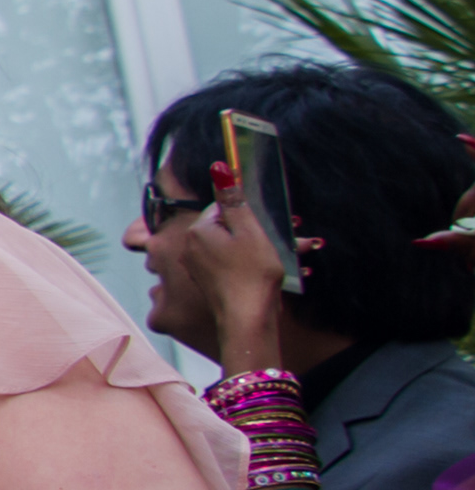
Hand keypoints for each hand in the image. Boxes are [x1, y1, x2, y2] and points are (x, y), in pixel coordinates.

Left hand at [197, 163, 318, 373]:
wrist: (248, 320)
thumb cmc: (251, 276)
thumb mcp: (250, 231)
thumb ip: (235, 200)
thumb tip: (219, 169)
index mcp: (198, 231)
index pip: (223, 207)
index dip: (250, 213)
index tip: (270, 222)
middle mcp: (192, 248)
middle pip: (231, 228)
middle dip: (261, 231)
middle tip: (294, 235)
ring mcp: (200, 267)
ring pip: (236, 247)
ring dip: (265, 248)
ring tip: (297, 252)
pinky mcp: (211, 283)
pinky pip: (235, 265)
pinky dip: (256, 264)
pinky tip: (279, 271)